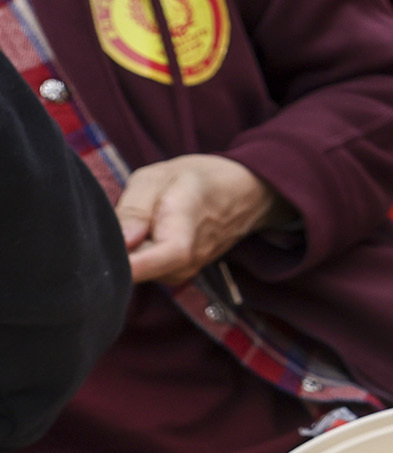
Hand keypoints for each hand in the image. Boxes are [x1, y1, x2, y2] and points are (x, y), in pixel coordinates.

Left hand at [116, 154, 279, 284]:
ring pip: (135, 270)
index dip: (109, 264)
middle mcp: (182, 266)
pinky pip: (146, 268)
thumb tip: (120, 242)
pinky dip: (137, 251)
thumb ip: (134, 210)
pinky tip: (142, 231)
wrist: (246, 192)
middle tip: (103, 224)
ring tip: (131, 221)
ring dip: (124, 250)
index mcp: (179, 238)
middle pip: (128, 271)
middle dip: (108, 252)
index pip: (140, 267)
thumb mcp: (158, 178)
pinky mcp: (177, 274)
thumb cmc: (200, 179)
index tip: (85, 255)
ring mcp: (182, 274)